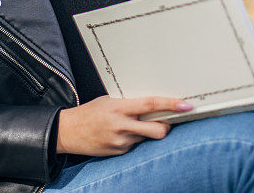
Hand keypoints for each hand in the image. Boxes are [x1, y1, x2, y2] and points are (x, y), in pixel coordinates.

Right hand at [56, 95, 192, 156]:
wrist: (68, 131)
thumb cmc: (89, 112)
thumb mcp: (108, 101)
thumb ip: (129, 103)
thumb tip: (153, 106)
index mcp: (119, 108)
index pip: (150, 105)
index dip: (170, 104)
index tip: (186, 105)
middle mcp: (121, 126)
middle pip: (157, 130)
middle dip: (166, 127)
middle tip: (167, 121)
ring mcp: (121, 142)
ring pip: (147, 138)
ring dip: (146, 132)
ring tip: (131, 125)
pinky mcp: (119, 152)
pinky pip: (136, 145)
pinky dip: (134, 139)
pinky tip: (120, 134)